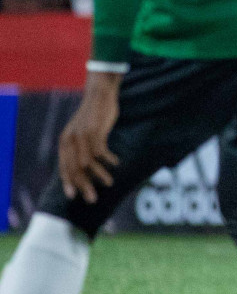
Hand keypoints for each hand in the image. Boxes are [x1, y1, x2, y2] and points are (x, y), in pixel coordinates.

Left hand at [59, 72, 121, 203]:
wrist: (99, 94)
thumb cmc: (93, 115)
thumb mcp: (82, 132)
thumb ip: (80, 147)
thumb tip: (84, 166)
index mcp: (64, 142)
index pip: (64, 168)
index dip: (69, 183)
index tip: (74, 197)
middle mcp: (70, 140)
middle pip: (75, 169)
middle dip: (84, 186)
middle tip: (93, 199)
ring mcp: (82, 136)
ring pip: (87, 163)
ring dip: (99, 175)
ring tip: (109, 183)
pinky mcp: (95, 131)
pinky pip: (100, 152)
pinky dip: (108, 160)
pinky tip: (116, 162)